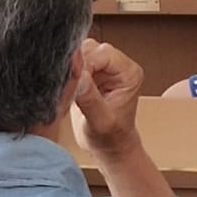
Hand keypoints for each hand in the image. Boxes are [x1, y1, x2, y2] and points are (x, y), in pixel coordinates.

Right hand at [71, 38, 145, 161]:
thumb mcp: (101, 122)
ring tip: (70, 93)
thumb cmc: (111, 138)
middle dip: (76, 67)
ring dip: (71, 71)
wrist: (109, 148)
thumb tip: (79, 75)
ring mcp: (105, 68)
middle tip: (70, 89)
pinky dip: (67, 76)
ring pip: (81, 54)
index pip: (103, 53)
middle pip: (91, 49)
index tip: (72, 81)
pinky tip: (68, 92)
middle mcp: (119, 66)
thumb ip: (90, 99)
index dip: (85, 65)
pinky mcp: (91, 73)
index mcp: (129, 73)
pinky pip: (74, 64)